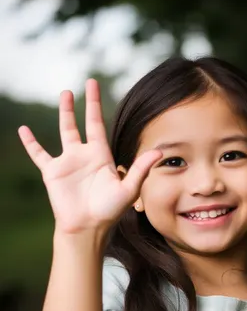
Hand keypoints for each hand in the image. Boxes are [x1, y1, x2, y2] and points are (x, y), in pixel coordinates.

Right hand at [18, 79, 161, 234]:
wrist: (87, 227)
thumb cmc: (109, 211)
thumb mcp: (128, 189)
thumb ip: (140, 169)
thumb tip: (159, 152)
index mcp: (101, 156)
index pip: (98, 124)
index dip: (96, 105)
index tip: (94, 86)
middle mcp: (84, 155)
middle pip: (83, 123)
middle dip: (84, 104)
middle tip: (87, 82)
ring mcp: (67, 162)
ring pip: (64, 131)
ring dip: (64, 113)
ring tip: (65, 94)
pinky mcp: (52, 172)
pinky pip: (39, 154)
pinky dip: (30, 143)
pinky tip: (23, 130)